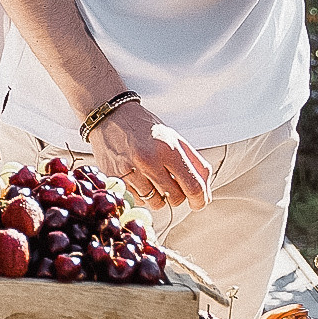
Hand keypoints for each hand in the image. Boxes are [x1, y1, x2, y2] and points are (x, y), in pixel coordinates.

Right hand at [86, 101, 209, 209]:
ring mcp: (130, 170)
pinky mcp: (115, 176)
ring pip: (155, 203)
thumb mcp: (175, 138)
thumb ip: (195, 163)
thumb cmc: (145, 127)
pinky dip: (141, 194)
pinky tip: (138, 179)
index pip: (193, 186)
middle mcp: (149, 160)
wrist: (111, 116)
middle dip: (178, 195)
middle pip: (175, 198)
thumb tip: (206, 191)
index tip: (199, 203)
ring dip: (159, 197)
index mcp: (168, 149)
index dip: (200, 200)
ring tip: (153, 180)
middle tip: (171, 183)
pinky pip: (136, 199)